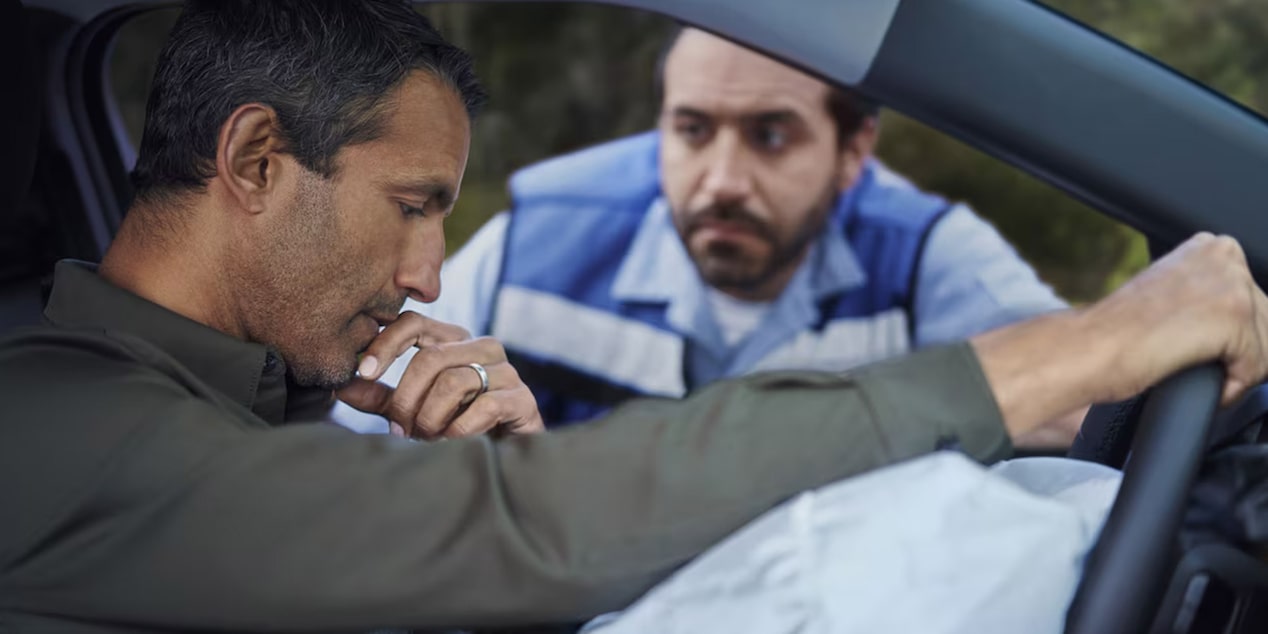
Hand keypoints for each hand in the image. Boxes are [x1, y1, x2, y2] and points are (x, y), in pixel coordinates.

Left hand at [337, 311, 544, 439]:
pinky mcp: (523, 399)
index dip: (385, 344)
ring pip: (454, 382)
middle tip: (401, 429)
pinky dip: (459, 431)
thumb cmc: (455, 428)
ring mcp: (507, 371)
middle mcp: (483, 347)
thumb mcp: (411, 410)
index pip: (414, 323)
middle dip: (407, 399)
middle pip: (430, 358)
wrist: (505, 458)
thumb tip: (340, 385)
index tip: (364, 374)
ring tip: (428, 439)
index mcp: (454, 341)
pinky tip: (453, 443)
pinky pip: (484, 407)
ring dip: (431, 418)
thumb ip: (380, 397)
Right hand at [974, 233, 1267, 439]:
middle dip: (1241, 353)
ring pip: (1267, 346)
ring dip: (1238, 372)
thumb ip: (1205, 294)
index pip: (1255, 300)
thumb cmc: (1117, 332)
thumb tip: (1228, 323)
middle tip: (1195, 362)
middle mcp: (1225, 257)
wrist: (1089, 348)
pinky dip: (1232, 388)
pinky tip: (1202, 383)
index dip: (1233, 335)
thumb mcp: (1171, 294)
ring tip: (1196, 373)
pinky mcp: (1233, 317)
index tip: (1201, 346)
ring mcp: (1231, 284)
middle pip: (1266, 322)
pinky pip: (1257, 368)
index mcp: (1210, 246)